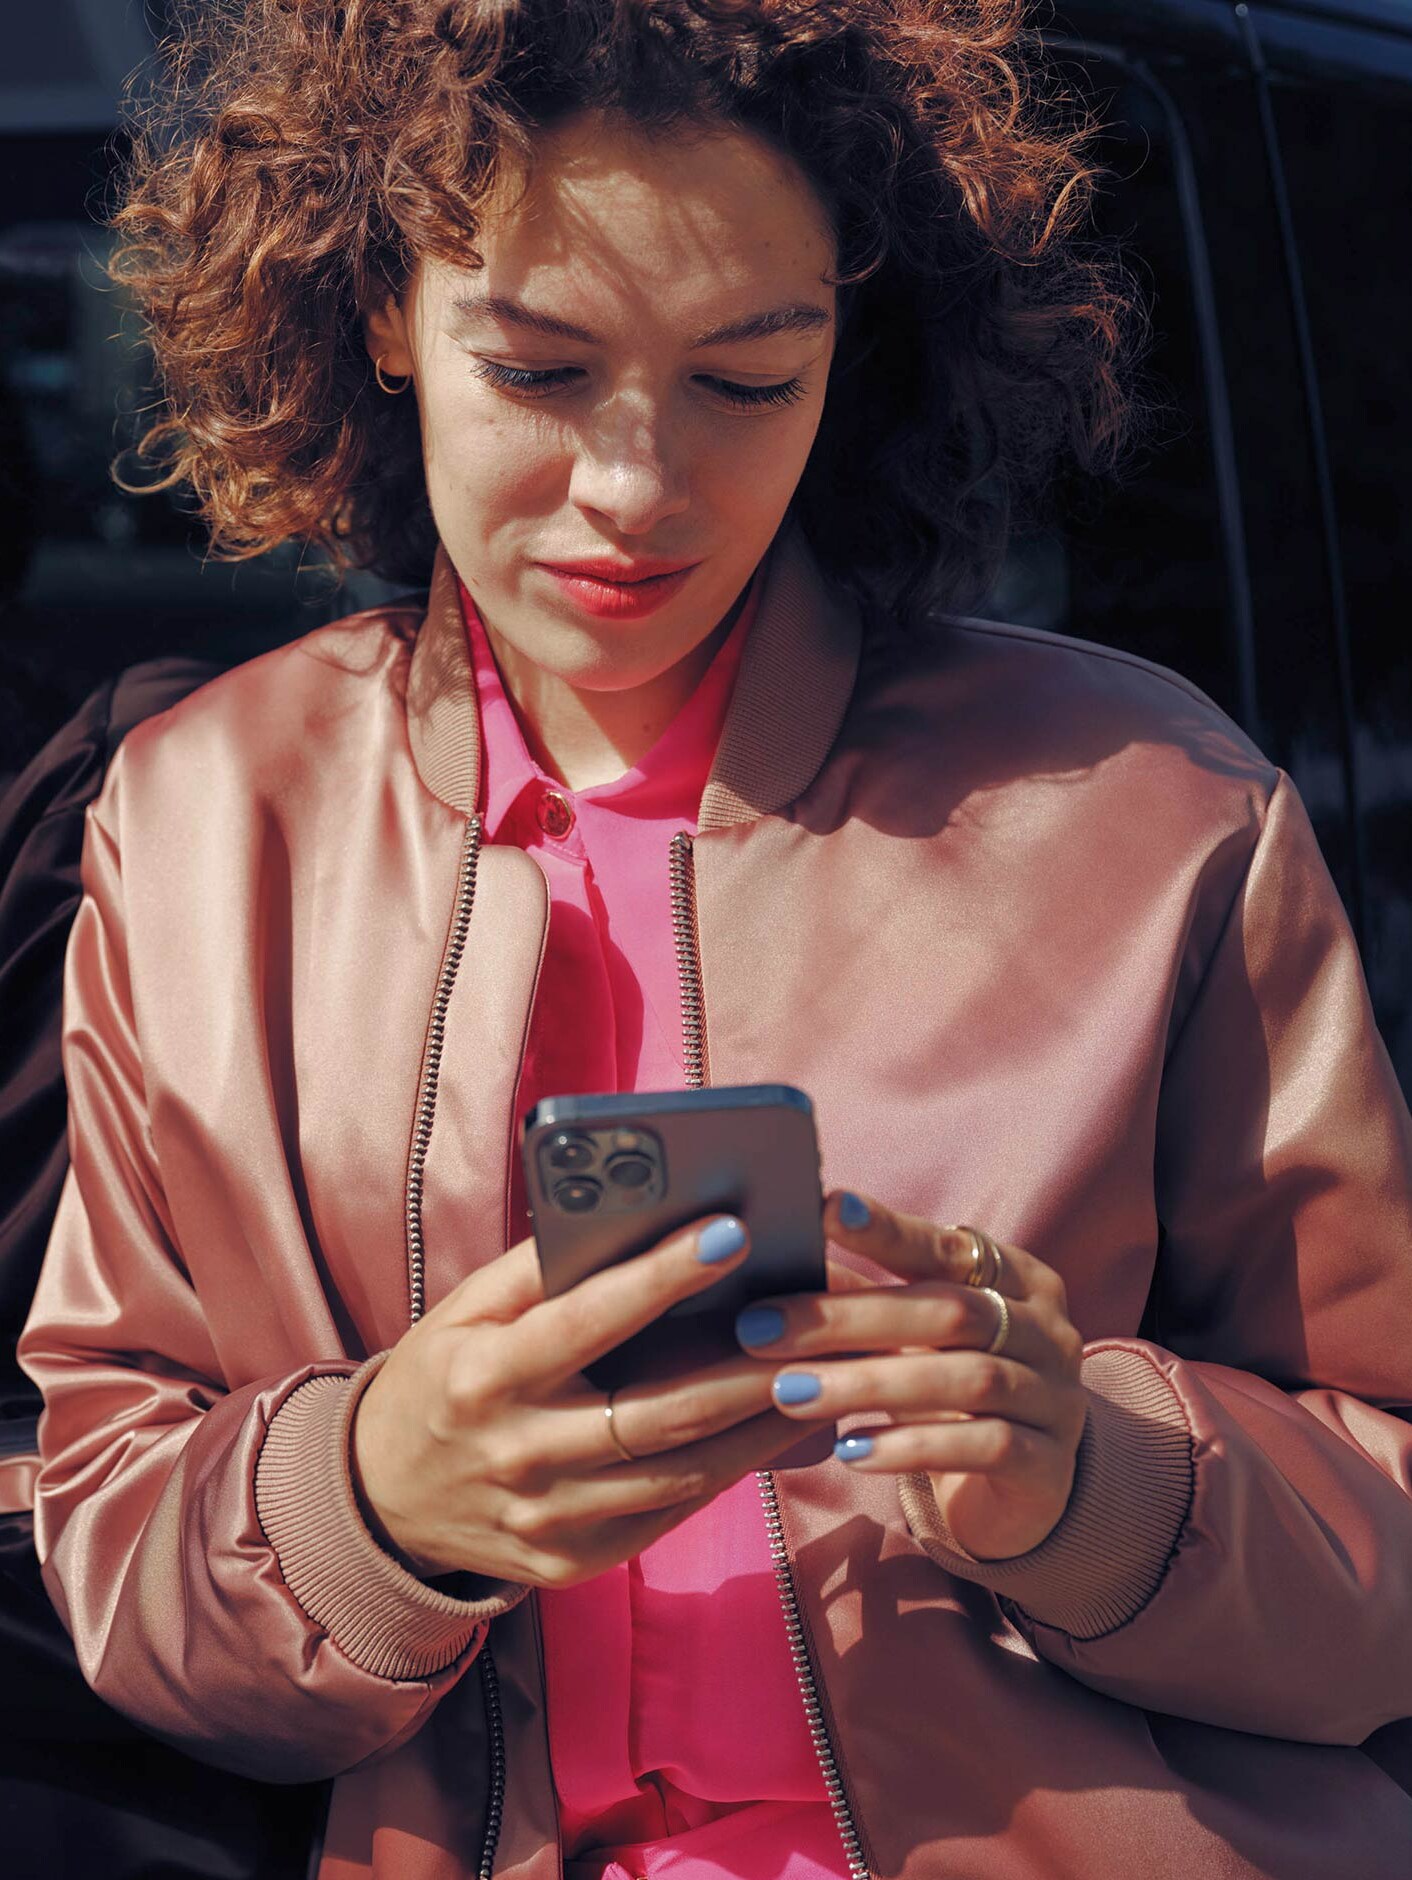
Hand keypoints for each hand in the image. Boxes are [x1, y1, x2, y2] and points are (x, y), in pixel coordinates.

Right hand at [350, 1214, 826, 1586]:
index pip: (589, 1318)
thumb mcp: (466, 1311)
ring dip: (759, 1431)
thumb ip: (538, 1267)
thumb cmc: (443, 1376)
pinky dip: (725, 1475)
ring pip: (678, 1474)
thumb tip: (626, 1212)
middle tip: (815, 1328)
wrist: (381, 1498)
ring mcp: (546, 1518)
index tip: (732, 1230)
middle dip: (747, 1370)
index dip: (663, 1275)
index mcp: (487, 1375)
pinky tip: (774, 1436)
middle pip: (657, 1413)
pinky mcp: (570, 1561)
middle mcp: (518, 1452)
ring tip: (821, 1382)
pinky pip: (665, 1514)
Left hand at [736, 1190, 1087, 1560]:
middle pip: (950, 1312)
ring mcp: (1056, 1398)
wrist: (1022, 1488)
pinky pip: (983, 1448)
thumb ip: (861, 1297)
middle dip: (849, 1318)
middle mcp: (1047, 1330)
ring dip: (868, 1384)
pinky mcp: (1049, 1468)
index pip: (946, 1247)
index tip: (824, 1209)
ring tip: (789, 1391)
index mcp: (1019, 1277)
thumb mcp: (913, 1337)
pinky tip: (849, 1451)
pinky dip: (911, 1447)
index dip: (887, 1229)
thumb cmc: (950, 1387)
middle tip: (761, 1326)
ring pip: (966, 1380)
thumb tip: (771, 1255)